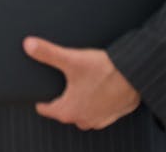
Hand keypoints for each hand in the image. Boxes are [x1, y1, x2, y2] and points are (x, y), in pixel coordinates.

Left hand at [23, 37, 140, 129]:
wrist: (137, 75)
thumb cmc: (105, 70)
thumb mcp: (72, 59)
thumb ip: (47, 53)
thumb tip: (28, 45)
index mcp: (68, 111)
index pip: (46, 109)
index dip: (40, 100)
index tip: (38, 93)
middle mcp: (83, 119)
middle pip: (64, 112)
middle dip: (60, 100)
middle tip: (59, 85)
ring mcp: (100, 119)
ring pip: (82, 114)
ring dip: (79, 103)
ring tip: (78, 87)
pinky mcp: (114, 115)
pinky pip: (99, 112)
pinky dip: (95, 104)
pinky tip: (97, 90)